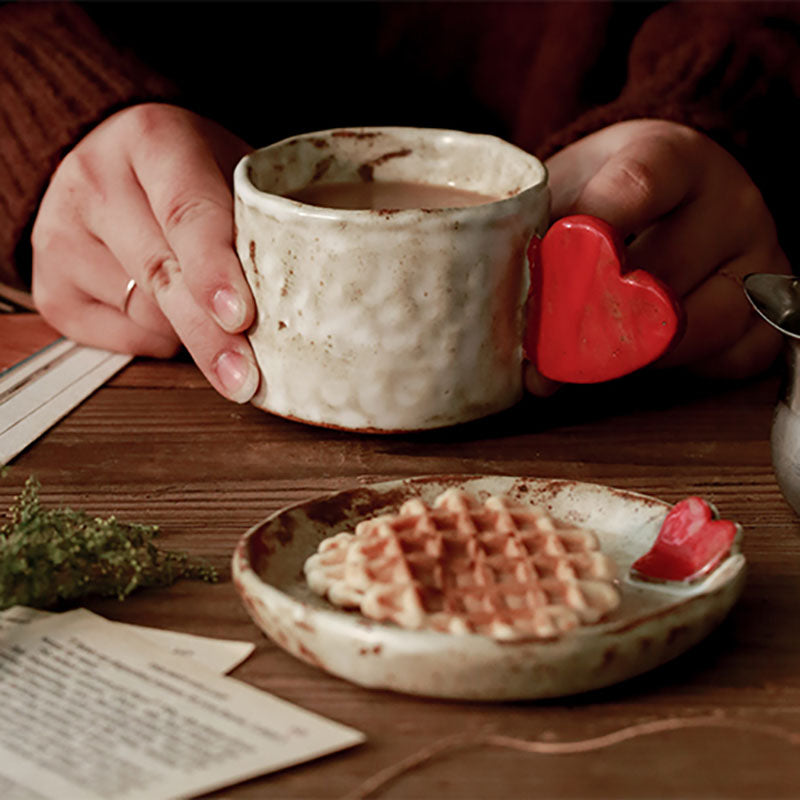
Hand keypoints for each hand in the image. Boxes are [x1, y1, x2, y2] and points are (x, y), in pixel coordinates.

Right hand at [31, 103, 258, 402]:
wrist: (110, 164)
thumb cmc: (190, 175)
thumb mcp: (231, 170)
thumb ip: (262, 220)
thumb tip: (307, 300)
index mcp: (154, 139)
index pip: (187, 213)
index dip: (215, 269)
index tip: (240, 316)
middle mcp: (96, 180)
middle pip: (163, 276)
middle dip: (211, 335)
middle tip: (245, 377)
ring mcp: (62, 234)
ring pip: (146, 315)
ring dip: (192, 332)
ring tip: (213, 310)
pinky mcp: (51, 286)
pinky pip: (123, 338)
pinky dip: (161, 342)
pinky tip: (170, 313)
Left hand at [526, 118, 790, 392]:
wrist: (658, 187)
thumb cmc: (599, 193)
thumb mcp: (562, 192)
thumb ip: (536, 253)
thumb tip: (529, 358)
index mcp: (673, 157)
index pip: (637, 187)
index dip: (589, 231)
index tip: (550, 265)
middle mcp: (730, 203)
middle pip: (663, 276)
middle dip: (594, 319)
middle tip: (549, 344)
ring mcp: (760, 256)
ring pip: (703, 326)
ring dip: (638, 351)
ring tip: (590, 353)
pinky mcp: (771, 306)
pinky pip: (735, 357)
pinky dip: (685, 370)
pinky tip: (646, 358)